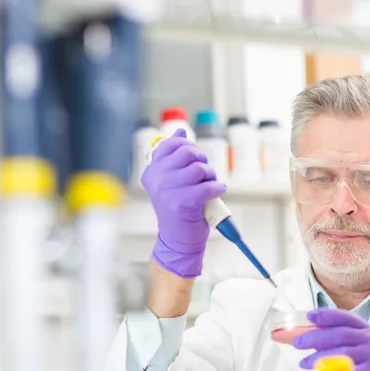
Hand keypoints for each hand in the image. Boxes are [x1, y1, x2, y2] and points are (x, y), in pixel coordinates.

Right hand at [142, 128, 226, 277]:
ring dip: (211, 175)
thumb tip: (180, 131)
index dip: (189, 147)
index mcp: (152, 171)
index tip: (194, 159)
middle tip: (205, 174)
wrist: (178, 240)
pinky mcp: (184, 202)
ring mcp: (169, 190)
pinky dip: (217, 187)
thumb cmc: (178, 210)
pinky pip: (208, 185)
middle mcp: (157, 178)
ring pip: (200, 168)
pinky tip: (217, 192)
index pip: (172, 144)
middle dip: (202, 160)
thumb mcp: (172, 181)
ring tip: (210, 185)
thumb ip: (174, 157)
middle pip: (188, 152)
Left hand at [292, 308, 369, 370]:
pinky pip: (347, 370)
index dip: (326, 315)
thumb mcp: (369, 354)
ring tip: (303, 362)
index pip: (347, 317)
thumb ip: (348, 346)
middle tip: (297, 342)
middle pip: (340, 333)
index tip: (310, 316)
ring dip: (318, 356)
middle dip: (315, 336)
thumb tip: (316, 341)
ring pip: (341, 351)